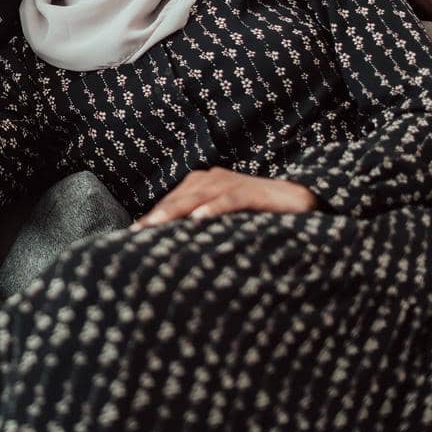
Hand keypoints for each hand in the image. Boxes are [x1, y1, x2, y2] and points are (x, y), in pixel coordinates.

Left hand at [130, 167, 316, 229]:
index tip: (130, 236)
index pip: (170, 203)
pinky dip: (213, 208)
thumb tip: (173, 253)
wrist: (301, 200)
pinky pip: (229, 199)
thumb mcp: (224, 222)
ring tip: (154, 226)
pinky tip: (199, 219)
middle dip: (155, 216)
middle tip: (135, 233)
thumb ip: (201, 230)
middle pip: (177, 199)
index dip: (152, 218)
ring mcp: (231, 182)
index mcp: (200, 185)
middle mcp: (211, 179)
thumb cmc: (257, 215)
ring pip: (197, 197)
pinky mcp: (252, 191)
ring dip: (174, 211)